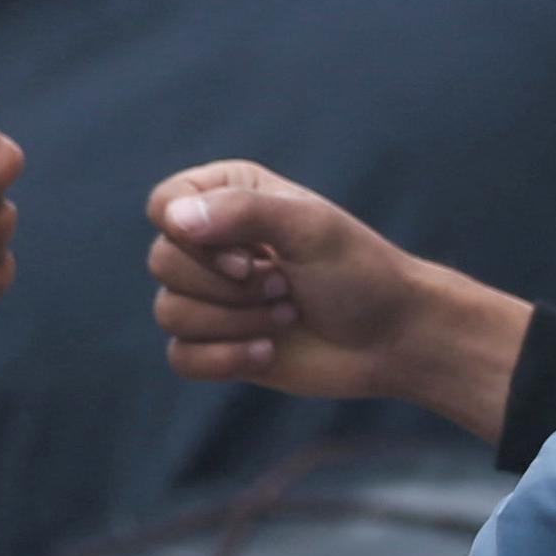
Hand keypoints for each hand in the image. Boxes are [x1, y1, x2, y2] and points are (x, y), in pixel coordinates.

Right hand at [145, 162, 527, 443]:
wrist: (393, 338)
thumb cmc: (359, 272)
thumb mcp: (308, 227)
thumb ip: (242, 212)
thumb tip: (174, 221)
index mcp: (227, 196)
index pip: (163, 206)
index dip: (193, 238)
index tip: (252, 255)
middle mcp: (211, 243)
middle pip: (161, 262)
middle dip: (227, 287)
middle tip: (284, 287)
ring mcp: (211, 296)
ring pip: (169, 312)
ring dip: (236, 322)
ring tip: (286, 315)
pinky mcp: (214, 344)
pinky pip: (180, 358)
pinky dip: (225, 359)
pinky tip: (269, 352)